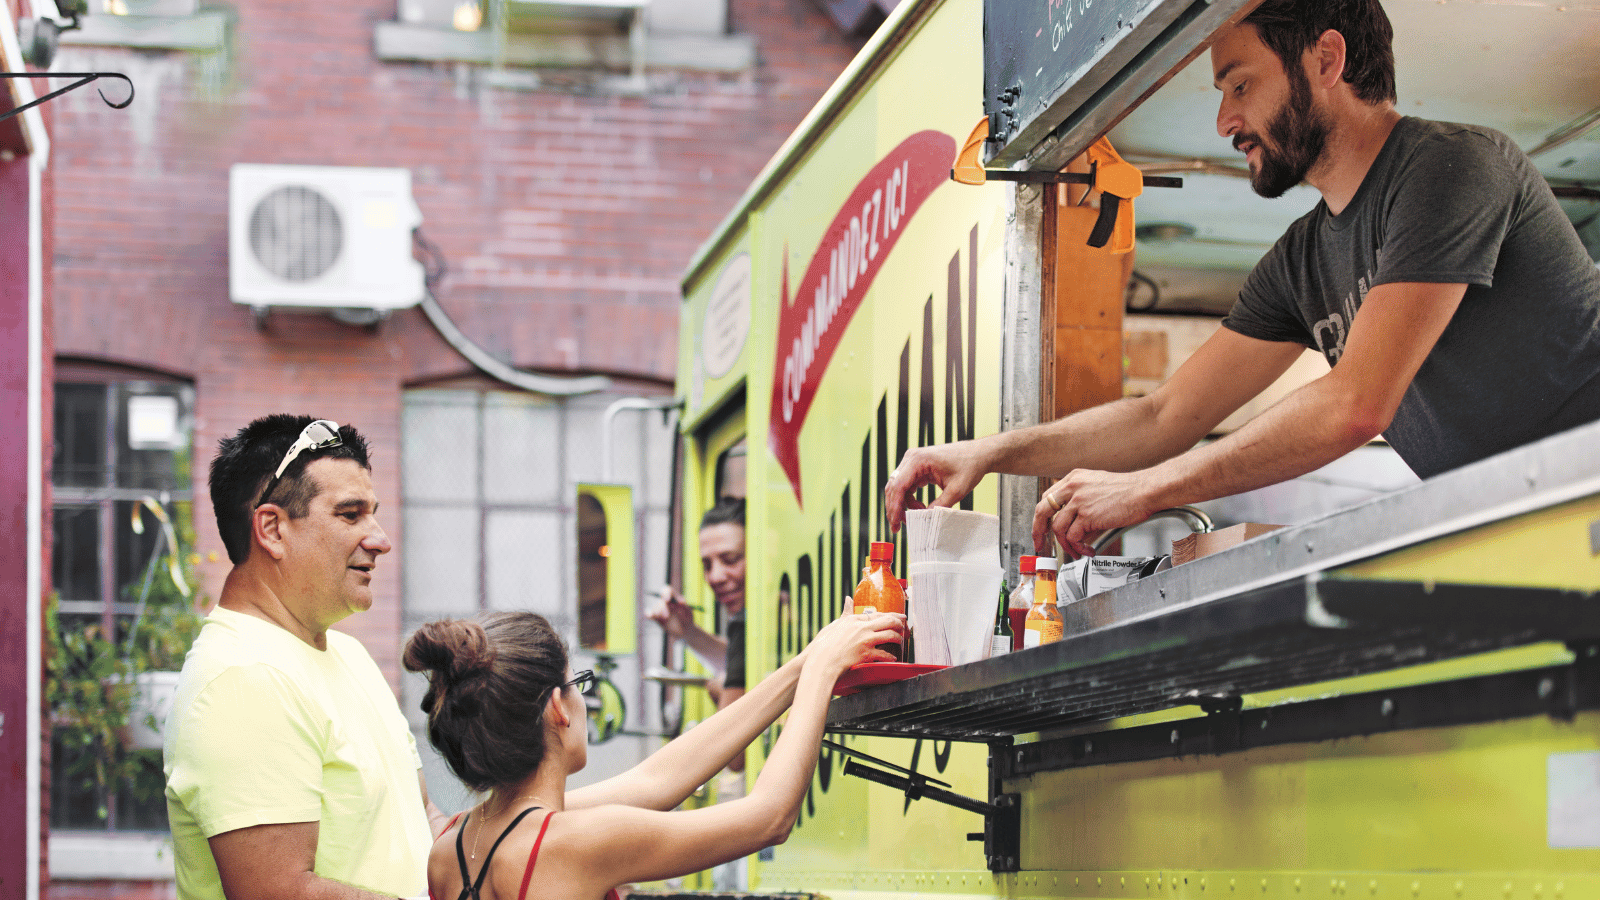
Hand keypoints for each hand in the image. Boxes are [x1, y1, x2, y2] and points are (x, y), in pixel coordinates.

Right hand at [645, 586, 693, 639]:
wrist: (685, 631)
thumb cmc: (688, 620)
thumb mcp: (688, 613)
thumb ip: (684, 608)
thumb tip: (681, 602)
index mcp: (674, 598)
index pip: (668, 591)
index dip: (666, 594)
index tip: (667, 600)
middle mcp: (666, 603)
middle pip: (661, 601)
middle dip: (663, 608)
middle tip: (667, 617)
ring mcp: (661, 610)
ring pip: (655, 607)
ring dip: (658, 613)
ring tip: (666, 619)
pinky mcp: (657, 618)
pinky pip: (650, 613)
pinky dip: (649, 613)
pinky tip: (649, 615)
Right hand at [805, 602, 905, 677]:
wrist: (821, 660)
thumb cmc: (824, 644)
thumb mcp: (835, 625)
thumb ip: (845, 613)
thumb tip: (848, 599)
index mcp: (854, 620)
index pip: (877, 614)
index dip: (890, 615)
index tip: (899, 616)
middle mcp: (861, 628)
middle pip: (887, 621)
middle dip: (899, 623)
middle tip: (905, 626)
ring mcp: (865, 640)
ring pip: (889, 635)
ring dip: (898, 638)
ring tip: (900, 641)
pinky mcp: (866, 654)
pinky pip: (884, 654)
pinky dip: (890, 657)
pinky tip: (893, 658)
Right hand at [884, 441, 988, 533]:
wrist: (978, 454)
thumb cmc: (969, 466)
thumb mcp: (956, 490)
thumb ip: (939, 506)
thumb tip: (925, 520)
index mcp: (918, 460)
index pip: (898, 486)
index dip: (894, 507)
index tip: (896, 523)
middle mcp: (912, 458)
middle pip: (894, 487)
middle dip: (895, 508)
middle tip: (898, 526)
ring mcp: (913, 462)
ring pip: (898, 487)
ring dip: (904, 504)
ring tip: (918, 515)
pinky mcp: (917, 467)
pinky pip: (906, 485)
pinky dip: (910, 499)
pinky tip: (920, 507)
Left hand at [1032, 468, 1158, 558]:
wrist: (1144, 491)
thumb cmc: (1127, 490)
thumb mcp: (1096, 485)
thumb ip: (1080, 497)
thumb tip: (1072, 520)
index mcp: (1073, 478)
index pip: (1047, 498)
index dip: (1042, 516)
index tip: (1041, 528)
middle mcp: (1072, 488)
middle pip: (1042, 511)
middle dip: (1038, 531)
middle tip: (1041, 544)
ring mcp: (1079, 501)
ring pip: (1058, 529)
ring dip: (1066, 545)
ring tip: (1077, 551)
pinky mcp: (1087, 515)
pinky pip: (1073, 537)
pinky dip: (1078, 548)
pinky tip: (1087, 550)